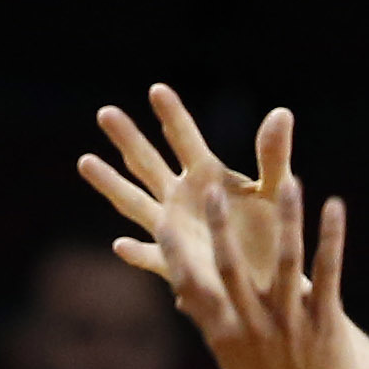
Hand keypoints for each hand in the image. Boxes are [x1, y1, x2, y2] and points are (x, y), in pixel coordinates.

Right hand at [78, 84, 288, 295]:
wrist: (272, 279)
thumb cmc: (273, 230)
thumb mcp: (277, 191)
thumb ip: (274, 155)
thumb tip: (282, 112)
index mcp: (206, 174)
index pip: (185, 138)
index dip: (172, 116)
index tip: (158, 89)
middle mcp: (182, 197)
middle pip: (148, 163)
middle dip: (128, 138)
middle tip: (105, 112)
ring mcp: (173, 229)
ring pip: (134, 202)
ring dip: (111, 183)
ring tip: (85, 161)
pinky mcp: (176, 264)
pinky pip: (152, 257)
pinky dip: (138, 252)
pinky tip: (121, 245)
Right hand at [161, 168, 351, 368]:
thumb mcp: (231, 365)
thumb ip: (213, 326)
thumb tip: (187, 296)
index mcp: (224, 335)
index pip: (191, 286)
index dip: (175, 252)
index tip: (162, 218)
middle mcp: (254, 327)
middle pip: (233, 268)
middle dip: (221, 228)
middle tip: (211, 187)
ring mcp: (292, 324)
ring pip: (288, 263)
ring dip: (288, 220)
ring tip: (291, 183)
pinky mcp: (326, 325)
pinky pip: (329, 274)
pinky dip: (332, 239)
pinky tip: (335, 206)